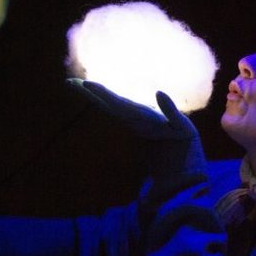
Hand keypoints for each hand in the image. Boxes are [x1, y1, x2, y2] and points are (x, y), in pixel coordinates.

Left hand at [66, 79, 197, 140]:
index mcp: (143, 122)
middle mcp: (135, 123)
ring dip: (97, 97)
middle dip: (91, 94)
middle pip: (109, 106)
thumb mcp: (185, 131)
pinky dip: (110, 102)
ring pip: (113, 109)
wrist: (183, 173)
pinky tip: (102, 96)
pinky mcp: (140, 127)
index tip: (86, 84)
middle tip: (69, 82)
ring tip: (82, 86)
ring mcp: (136, 125)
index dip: (104, 94)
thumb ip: (172, 113)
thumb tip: (159, 92)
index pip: (119, 106)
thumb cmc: (186, 151)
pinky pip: (122, 112)